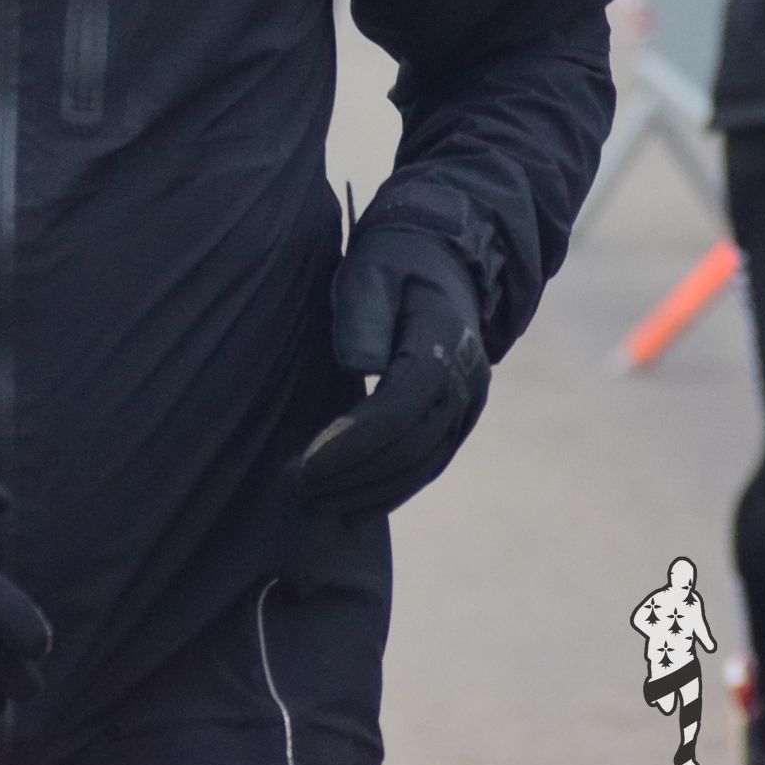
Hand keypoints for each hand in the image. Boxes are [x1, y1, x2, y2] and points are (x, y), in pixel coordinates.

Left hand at [290, 224, 489, 514]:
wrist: (444, 259)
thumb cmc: (393, 263)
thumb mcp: (370, 270)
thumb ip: (363, 313)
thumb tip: (361, 366)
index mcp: (443, 339)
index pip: (399, 408)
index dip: (353, 442)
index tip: (306, 462)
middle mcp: (466, 380)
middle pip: (410, 446)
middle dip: (352, 474)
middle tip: (296, 487)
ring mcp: (468, 404)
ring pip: (421, 465)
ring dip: (368, 491)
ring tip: (313, 501)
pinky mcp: (459, 419)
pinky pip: (428, 465)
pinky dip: (391, 490)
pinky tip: (352, 505)